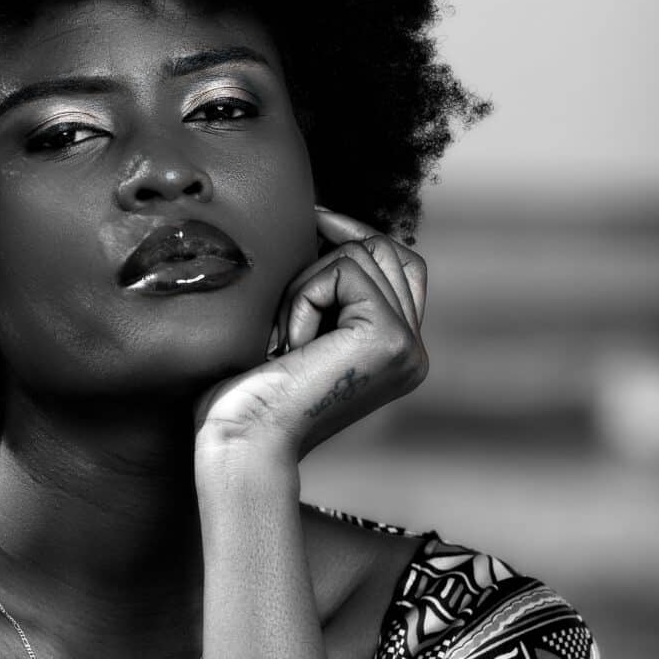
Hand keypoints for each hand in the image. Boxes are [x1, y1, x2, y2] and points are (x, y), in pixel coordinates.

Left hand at [195, 205, 427, 462]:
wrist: (243, 439)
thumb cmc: (253, 394)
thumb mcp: (301, 329)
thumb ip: (330, 291)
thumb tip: (324, 222)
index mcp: (399, 353)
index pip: (402, 265)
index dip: (359, 234)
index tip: (314, 219)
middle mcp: (414, 352)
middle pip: (388, 250)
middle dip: (328, 255)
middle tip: (283, 294)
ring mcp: (408, 345)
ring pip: (362, 254)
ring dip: (307, 286)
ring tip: (284, 337)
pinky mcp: (388, 337)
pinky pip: (344, 270)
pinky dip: (304, 296)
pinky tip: (289, 344)